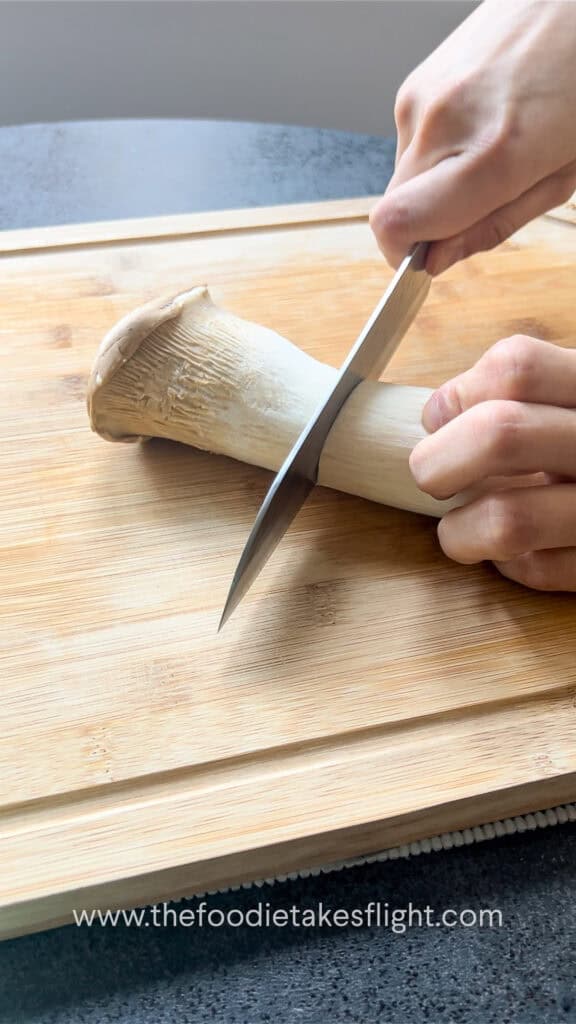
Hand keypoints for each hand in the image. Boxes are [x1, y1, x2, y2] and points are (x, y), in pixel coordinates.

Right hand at [370, 0, 575, 274]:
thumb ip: (494, 225)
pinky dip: (438, 153)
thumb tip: (436, 259)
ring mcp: (423, 95)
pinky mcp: (416, 81)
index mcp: (491, 152)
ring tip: (492, 150)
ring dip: (436, 185)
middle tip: (484, 201)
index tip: (430, 258)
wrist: (575, 1)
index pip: (394, 225)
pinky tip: (481, 126)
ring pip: (402, 179)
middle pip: (395, 210)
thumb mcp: (562, 176)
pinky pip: (411, 144)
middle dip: (429, 223)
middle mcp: (443, 121)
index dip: (405, 256)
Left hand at [409, 335, 575, 590]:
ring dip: (460, 531)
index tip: (440, 419)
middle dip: (439, 461)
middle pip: (501, 434)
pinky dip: (510, 564)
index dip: (457, 394)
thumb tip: (441, 417)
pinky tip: (516, 554)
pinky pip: (540, 570)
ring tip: (459, 530)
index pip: (515, 368)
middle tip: (432, 478)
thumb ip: (534, 395)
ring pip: (509, 519)